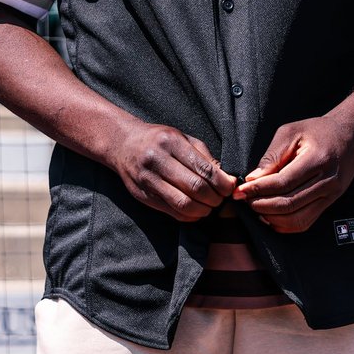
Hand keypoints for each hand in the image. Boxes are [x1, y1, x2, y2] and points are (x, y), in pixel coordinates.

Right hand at [112, 121, 235, 222]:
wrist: (123, 144)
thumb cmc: (159, 140)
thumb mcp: (182, 138)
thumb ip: (203, 156)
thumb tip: (225, 177)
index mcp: (171, 142)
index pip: (203, 168)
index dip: (222, 183)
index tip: (230, 188)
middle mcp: (158, 160)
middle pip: (195, 187)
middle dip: (215, 198)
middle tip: (221, 199)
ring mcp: (148, 180)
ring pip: (183, 204)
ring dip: (203, 210)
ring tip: (209, 207)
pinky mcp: (143, 196)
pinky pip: (171, 212)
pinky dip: (189, 216)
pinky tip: (195, 212)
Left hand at [233, 116, 353, 232]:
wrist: (350, 136)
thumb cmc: (318, 131)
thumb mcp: (291, 132)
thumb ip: (272, 156)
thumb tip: (252, 180)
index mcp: (317, 159)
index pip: (283, 182)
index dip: (259, 189)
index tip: (240, 190)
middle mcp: (327, 181)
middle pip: (289, 203)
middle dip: (261, 205)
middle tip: (245, 200)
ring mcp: (331, 195)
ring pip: (296, 219)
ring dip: (271, 217)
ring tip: (256, 207)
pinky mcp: (330, 203)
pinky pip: (305, 222)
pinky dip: (285, 225)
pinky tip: (271, 216)